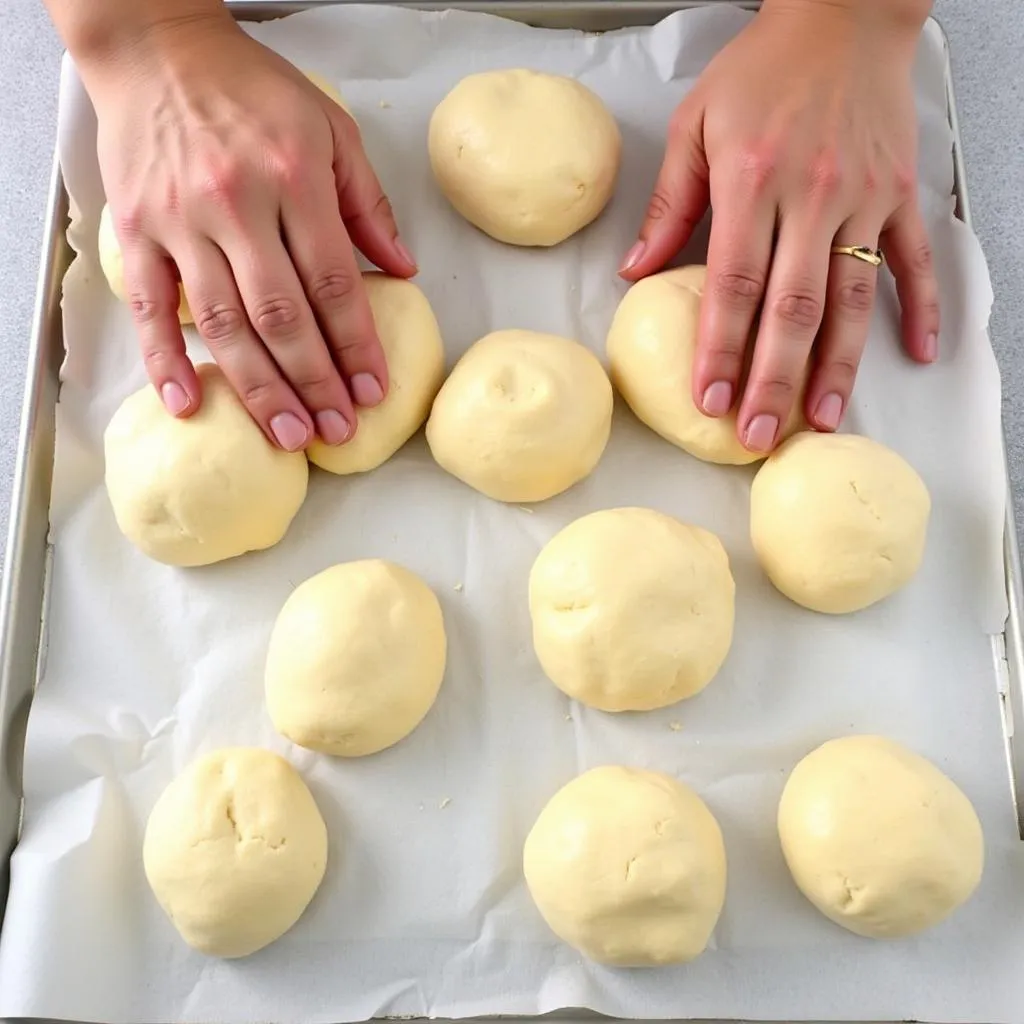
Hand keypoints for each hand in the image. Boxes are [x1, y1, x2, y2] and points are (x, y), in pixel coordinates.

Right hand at [86, 12, 415, 449]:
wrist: (158, 46)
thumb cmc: (252, 89)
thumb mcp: (331, 128)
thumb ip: (368, 204)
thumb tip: (404, 271)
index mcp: (295, 179)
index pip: (334, 283)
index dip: (356, 345)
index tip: (373, 391)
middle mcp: (238, 205)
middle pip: (283, 315)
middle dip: (315, 382)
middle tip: (336, 432)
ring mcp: (182, 221)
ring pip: (225, 323)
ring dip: (259, 388)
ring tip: (289, 436)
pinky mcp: (137, 230)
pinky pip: (151, 306)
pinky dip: (165, 359)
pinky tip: (189, 404)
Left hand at [621, 0, 938, 452]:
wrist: (844, 13)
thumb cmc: (763, 68)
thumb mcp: (695, 124)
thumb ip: (669, 204)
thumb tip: (637, 272)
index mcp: (753, 181)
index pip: (733, 285)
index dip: (720, 349)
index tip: (709, 400)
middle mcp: (813, 195)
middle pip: (793, 308)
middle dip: (773, 380)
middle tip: (758, 435)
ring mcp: (864, 198)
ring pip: (852, 298)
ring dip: (837, 366)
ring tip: (821, 420)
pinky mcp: (901, 193)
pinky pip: (914, 259)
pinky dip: (921, 307)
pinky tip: (916, 354)